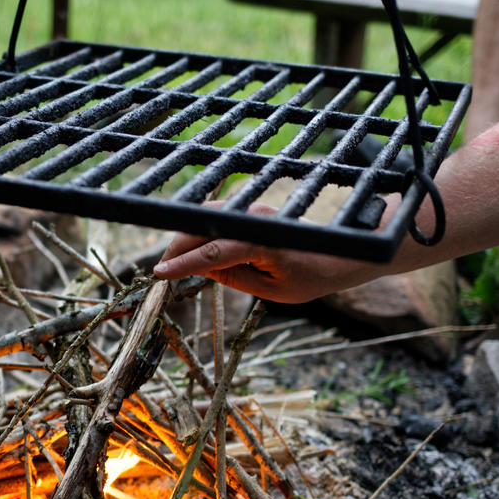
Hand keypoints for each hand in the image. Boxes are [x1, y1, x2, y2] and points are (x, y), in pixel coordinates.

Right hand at [152, 204, 388, 303]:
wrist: (338, 252)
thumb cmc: (310, 277)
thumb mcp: (270, 290)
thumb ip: (234, 277)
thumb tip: (201, 270)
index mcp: (260, 241)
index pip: (210, 253)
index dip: (182, 265)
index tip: (159, 274)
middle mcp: (253, 218)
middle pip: (200, 229)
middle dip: (176, 248)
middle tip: (161, 272)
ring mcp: (251, 208)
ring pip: (204, 217)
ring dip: (185, 237)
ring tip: (172, 262)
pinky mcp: (250, 208)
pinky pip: (216, 216)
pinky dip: (199, 230)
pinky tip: (192, 248)